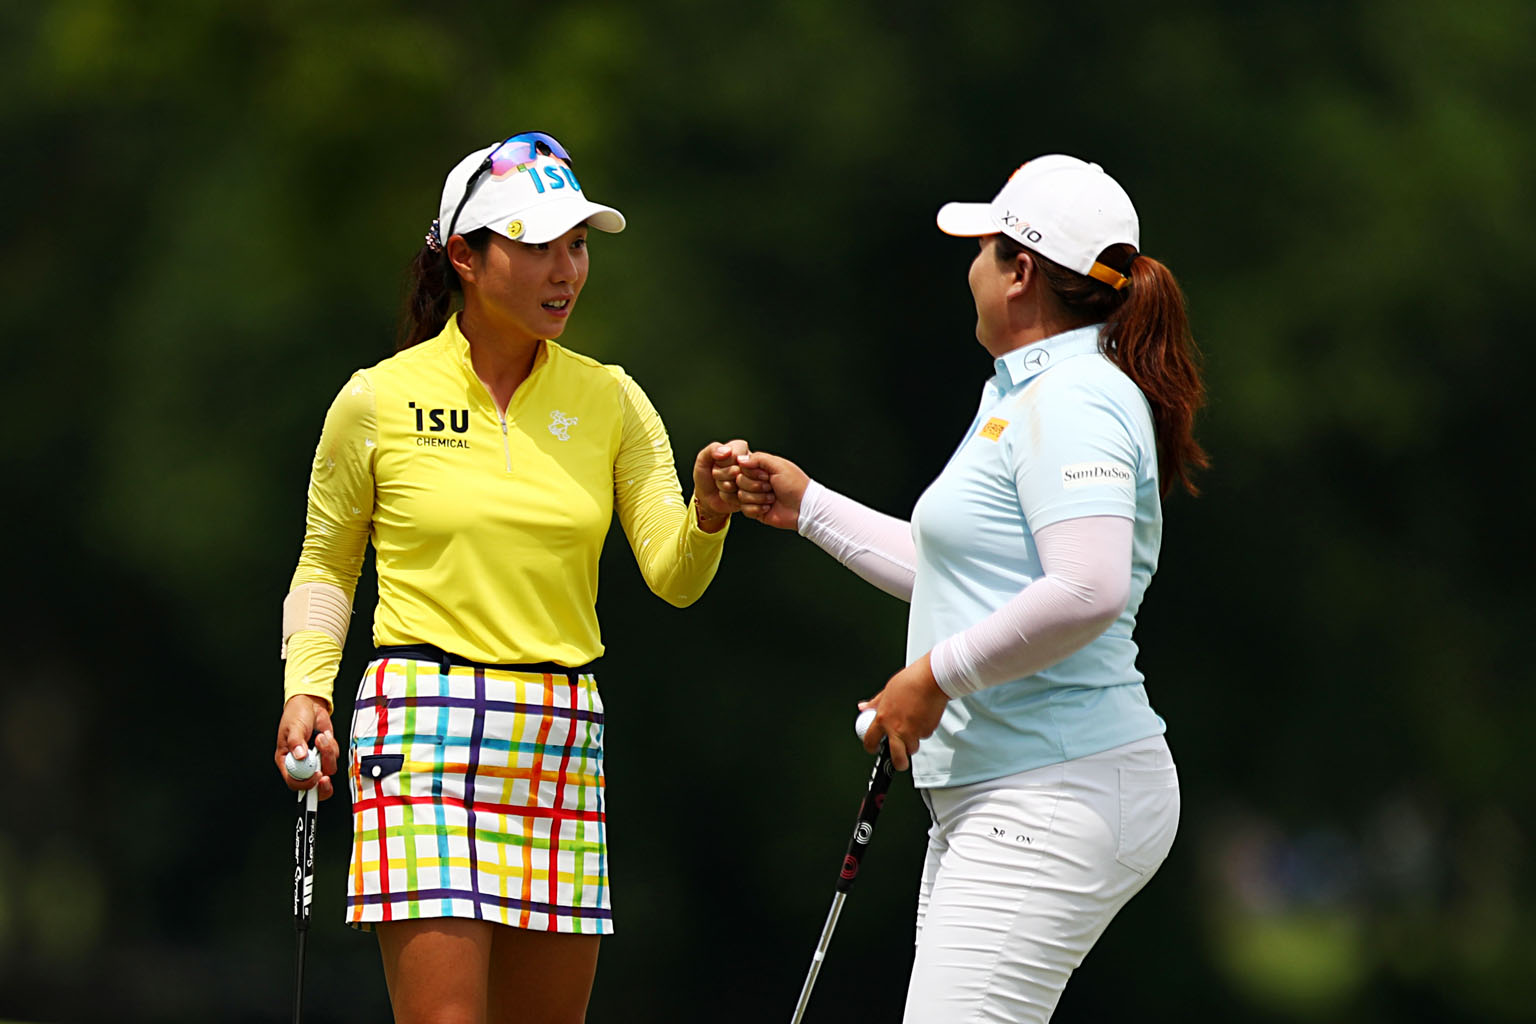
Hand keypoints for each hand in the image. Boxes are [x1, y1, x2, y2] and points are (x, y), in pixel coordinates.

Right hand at [274, 694, 341, 799]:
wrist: (310, 705)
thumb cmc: (295, 716)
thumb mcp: (292, 727)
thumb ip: (296, 742)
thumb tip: (300, 755)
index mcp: (287, 761)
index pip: (294, 782)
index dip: (305, 783)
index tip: (315, 775)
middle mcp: (301, 764)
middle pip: (313, 786)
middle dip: (322, 786)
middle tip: (325, 778)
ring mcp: (315, 759)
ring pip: (327, 769)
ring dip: (327, 754)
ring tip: (320, 738)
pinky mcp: (326, 753)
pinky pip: (334, 756)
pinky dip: (332, 746)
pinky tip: (324, 735)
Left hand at [692, 439, 749, 531]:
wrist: (706, 496)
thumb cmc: (706, 474)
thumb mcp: (703, 459)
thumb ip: (712, 449)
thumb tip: (727, 451)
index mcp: (740, 447)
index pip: (734, 455)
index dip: (720, 463)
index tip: (716, 464)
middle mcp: (751, 462)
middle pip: (736, 470)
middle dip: (721, 476)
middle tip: (717, 476)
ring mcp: (754, 479)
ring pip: (738, 484)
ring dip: (723, 486)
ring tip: (722, 483)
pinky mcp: (754, 494)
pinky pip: (741, 497)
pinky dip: (728, 496)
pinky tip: (727, 493)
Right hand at [733, 451, 808, 530]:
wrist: (803, 507)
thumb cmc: (796, 485)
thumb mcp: (779, 465)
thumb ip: (758, 458)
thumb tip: (740, 459)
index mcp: (761, 469)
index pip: (742, 468)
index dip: (752, 473)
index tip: (766, 475)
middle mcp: (756, 481)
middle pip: (739, 481)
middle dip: (756, 486)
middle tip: (771, 487)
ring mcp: (755, 496)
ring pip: (741, 496)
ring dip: (759, 498)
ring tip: (772, 498)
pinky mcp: (755, 511)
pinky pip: (744, 509)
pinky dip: (757, 509)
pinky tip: (769, 507)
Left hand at [858, 654, 947, 771]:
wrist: (931, 680)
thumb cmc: (910, 681)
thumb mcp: (886, 691)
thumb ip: (874, 703)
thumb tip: (863, 707)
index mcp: (883, 719)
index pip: (870, 740)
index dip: (871, 747)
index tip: (874, 747)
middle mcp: (897, 729)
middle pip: (896, 757)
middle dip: (898, 763)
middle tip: (899, 761)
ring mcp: (913, 732)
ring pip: (912, 747)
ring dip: (912, 743)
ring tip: (913, 727)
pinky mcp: (927, 730)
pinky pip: (923, 736)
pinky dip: (923, 730)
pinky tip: (923, 717)